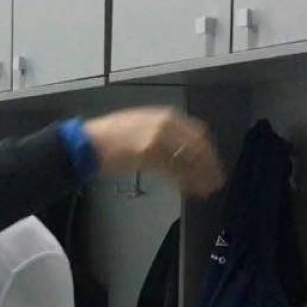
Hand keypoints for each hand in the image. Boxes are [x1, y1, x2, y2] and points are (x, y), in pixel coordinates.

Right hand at [83, 107, 225, 197]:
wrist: (90, 142)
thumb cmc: (111, 135)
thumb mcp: (142, 124)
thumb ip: (163, 131)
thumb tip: (181, 147)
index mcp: (166, 115)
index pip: (197, 133)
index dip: (208, 150)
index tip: (212, 163)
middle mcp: (166, 124)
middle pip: (197, 147)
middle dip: (208, 165)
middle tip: (216, 180)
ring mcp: (158, 139)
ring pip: (187, 161)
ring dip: (199, 177)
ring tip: (206, 190)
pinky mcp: (149, 155)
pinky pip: (173, 171)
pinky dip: (183, 182)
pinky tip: (189, 190)